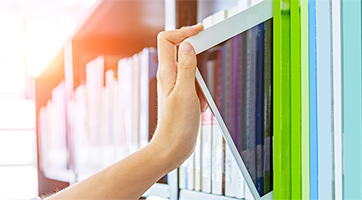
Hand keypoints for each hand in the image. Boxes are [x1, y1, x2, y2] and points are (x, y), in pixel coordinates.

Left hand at [151, 24, 207, 168]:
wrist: (174, 147)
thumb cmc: (177, 125)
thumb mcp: (186, 92)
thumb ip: (187, 67)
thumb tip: (187, 45)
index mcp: (167, 73)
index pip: (168, 40)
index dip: (183, 31)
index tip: (199, 31)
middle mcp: (170, 77)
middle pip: (181, 52)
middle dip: (198, 59)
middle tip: (205, 71)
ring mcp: (176, 87)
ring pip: (192, 71)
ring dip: (202, 82)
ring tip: (200, 98)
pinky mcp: (183, 96)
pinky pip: (196, 86)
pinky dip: (202, 93)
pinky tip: (200, 105)